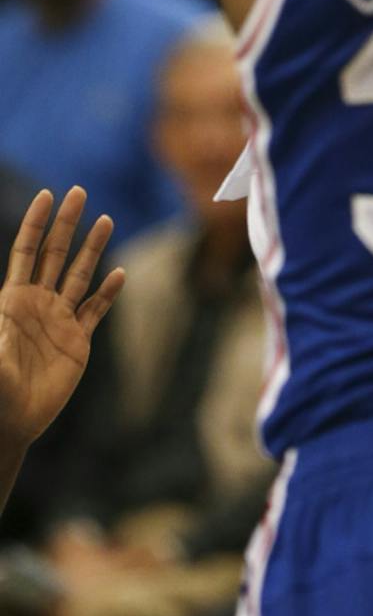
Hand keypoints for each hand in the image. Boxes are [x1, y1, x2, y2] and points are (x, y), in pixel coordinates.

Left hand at [0, 190, 122, 453]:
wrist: (11, 423)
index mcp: (13, 301)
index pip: (26, 252)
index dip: (35, 223)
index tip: (47, 194)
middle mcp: (38, 303)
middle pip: (55, 253)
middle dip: (66, 223)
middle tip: (79, 192)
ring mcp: (59, 320)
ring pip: (79, 274)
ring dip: (92, 247)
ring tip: (105, 219)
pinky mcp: (77, 341)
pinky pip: (95, 310)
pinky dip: (108, 292)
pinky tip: (119, 273)